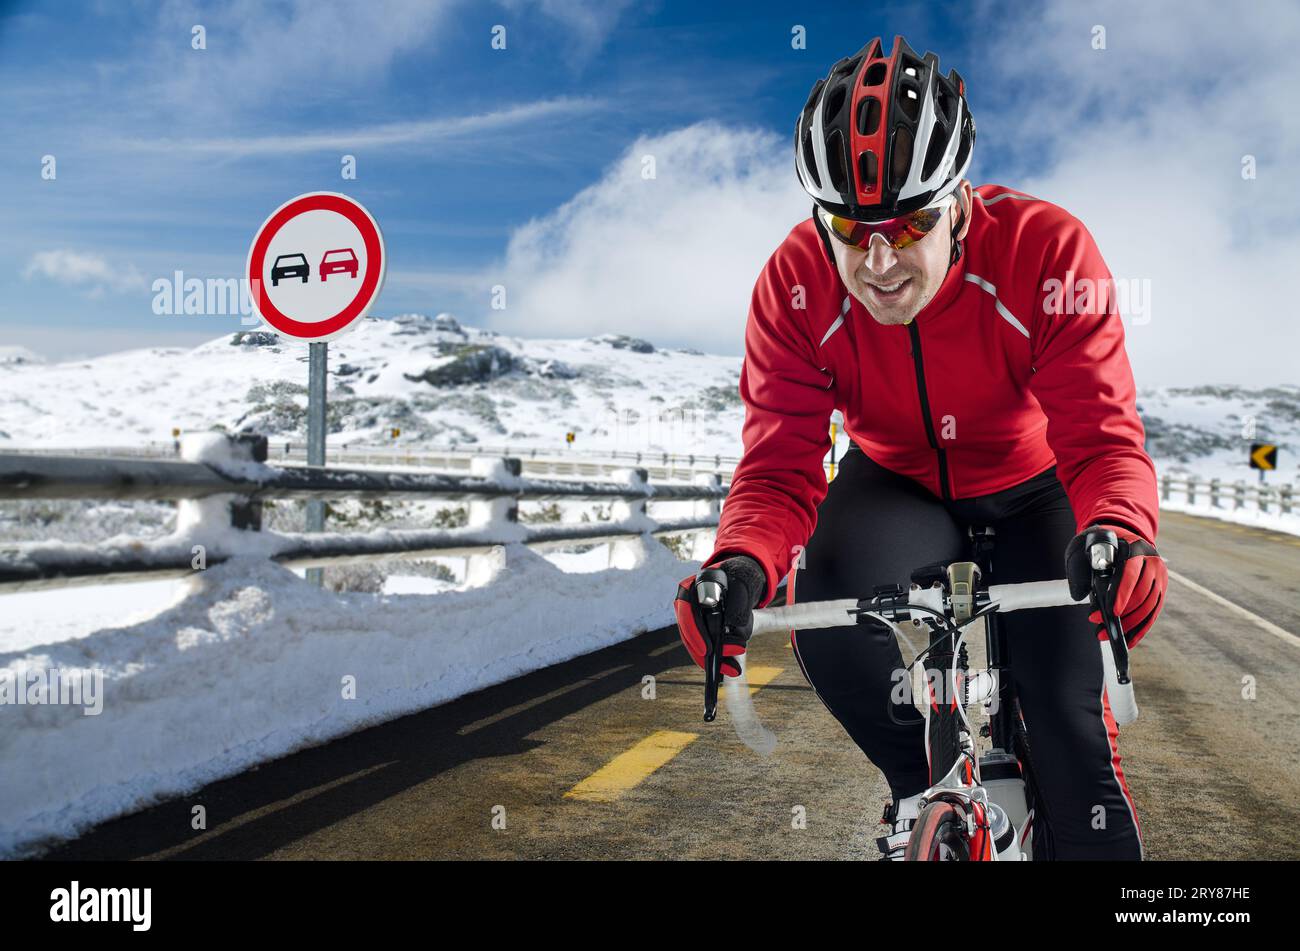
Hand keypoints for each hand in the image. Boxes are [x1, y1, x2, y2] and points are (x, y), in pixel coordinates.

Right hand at [673, 555, 765, 677]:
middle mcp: (687, 606)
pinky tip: (730, 668)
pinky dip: (718, 659)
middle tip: (730, 664)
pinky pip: (706, 648)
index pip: (686, 613)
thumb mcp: (742, 584)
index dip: (694, 634)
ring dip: (715, 660)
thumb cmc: (739, 578)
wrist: (740, 579)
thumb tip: (733, 626)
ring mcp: (694, 621)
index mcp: (690, 589)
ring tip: (734, 669)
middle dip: (708, 654)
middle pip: (689, 635)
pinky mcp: (703, 632)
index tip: (707, 650)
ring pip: (697, 646)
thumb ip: (738, 603)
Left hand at [1065, 523, 1167, 647]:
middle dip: (1121, 614)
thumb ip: (1083, 568)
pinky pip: (1153, 613)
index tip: (1112, 611)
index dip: (1122, 593)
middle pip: (1142, 594)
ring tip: (1105, 634)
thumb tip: (1080, 596)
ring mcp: (1160, 576)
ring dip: (1129, 625)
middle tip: (1096, 623)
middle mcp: (1153, 561)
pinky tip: (1127, 641)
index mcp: (1135, 548)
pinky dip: (1140, 629)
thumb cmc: (1101, 546)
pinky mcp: (1161, 589)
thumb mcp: (1088, 549)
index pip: (1131, 573)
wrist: (1123, 536)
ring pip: (1149, 606)